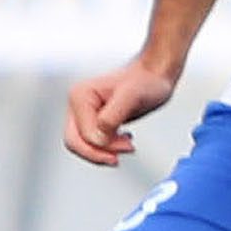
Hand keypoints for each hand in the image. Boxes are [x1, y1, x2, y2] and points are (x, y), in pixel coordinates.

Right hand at [63, 58, 178, 165]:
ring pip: (83, 145)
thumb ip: (111, 117)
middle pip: (75, 142)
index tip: (128, 144)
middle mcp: (78, 104)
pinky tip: (124, 140)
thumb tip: (99, 136)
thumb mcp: (131, 97)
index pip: (82, 134)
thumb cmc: (146, 82)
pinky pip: (92, 143)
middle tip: (123, 153)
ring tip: (127, 145)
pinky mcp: (94, 120)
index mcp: (80, 96)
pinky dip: (107, 148)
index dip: (104, 145)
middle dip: (99, 152)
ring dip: (104, 151)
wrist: (155, 77)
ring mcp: (84, 112)